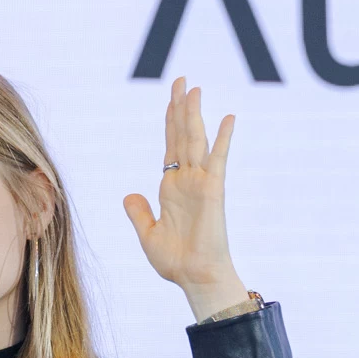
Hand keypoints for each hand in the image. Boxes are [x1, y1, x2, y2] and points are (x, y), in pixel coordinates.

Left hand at [122, 76, 253, 320]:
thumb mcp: (147, 234)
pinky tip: (228, 118)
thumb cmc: (176, 262)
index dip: (170, 121)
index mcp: (171, 187)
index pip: (171, 146)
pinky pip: (218, 159)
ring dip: (194, 113)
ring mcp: (201, 183)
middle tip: (182, 80)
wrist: (195, 277)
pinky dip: (223, 138)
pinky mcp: (213, 190)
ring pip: (196, 140)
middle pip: (183, 135)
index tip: (172, 99)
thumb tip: (130, 194)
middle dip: (181, 107)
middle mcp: (186, 180)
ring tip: (193, 88)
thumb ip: (138, 212)